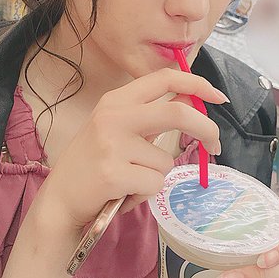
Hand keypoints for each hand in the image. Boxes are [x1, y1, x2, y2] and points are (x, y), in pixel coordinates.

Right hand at [35, 68, 227, 232]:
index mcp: (116, 100)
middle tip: (215, 146)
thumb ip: (149, 114)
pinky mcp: (114, 173)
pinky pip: (155, 184)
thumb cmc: (92, 163)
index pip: (164, 78)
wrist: (60, 198)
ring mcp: (113, 144)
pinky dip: (146, 193)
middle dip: (206, 130)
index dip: (197, 84)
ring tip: (130, 180)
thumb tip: (191, 101)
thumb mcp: (116, 128)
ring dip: (156, 176)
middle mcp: (114, 116)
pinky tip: (124, 193)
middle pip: (177, 113)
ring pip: (166, 160)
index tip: (219, 97)